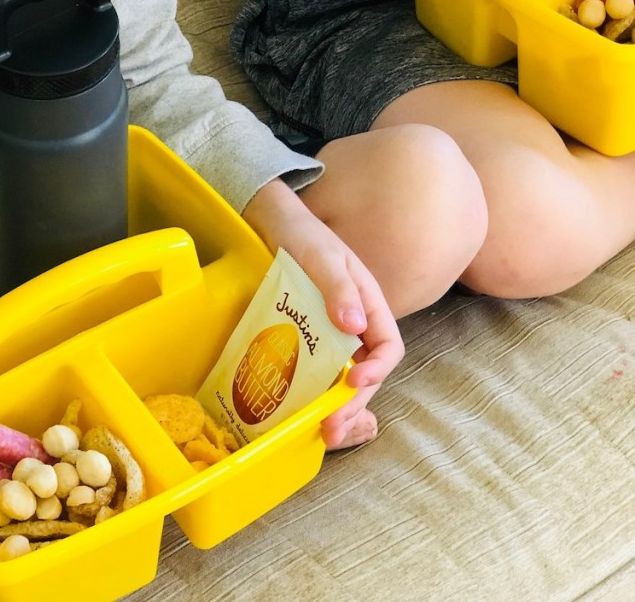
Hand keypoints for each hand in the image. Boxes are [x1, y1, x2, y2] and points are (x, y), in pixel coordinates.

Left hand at [242, 179, 404, 448]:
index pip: (388, 347)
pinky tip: (301, 413)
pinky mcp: (306, 343)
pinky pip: (317, 374)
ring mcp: (330, 337)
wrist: (273, 226)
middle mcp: (355, 326)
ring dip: (338, 410)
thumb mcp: (322, 258)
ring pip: (342, 381)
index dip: (377, 370)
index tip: (354, 382)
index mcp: (369, 306)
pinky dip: (314, 396)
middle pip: (365, 375)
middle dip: (354, 405)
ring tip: (324, 434)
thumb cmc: (303, 236)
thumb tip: (356, 325)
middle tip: (333, 429)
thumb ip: (339, 288)